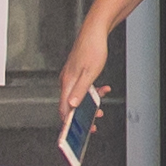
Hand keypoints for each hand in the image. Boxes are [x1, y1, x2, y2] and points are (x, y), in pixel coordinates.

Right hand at [50, 27, 111, 164]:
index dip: (68, 123)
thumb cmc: (93, 49)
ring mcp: (71, 77)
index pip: (63, 109)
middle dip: (82, 116)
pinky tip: (103, 90)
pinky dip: (93, 92)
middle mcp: (66, 81)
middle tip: (93, 123)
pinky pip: (83, 88)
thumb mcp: (90, 73)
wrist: (95, 31)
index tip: (75, 133)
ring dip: (90, 103)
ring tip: (100, 107)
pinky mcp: (77, 74)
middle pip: (70, 105)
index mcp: (67, 83)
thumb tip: (71, 106)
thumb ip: (81, 91)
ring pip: (78, 97)